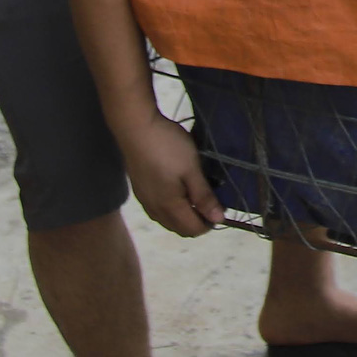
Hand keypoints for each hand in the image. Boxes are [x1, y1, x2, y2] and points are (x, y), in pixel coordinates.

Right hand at [122, 115, 224, 235]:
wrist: (135, 127)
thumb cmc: (167, 147)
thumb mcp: (192, 169)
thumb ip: (204, 196)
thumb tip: (218, 220)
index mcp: (169, 207)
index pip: (193, 229)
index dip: (210, 223)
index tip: (221, 208)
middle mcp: (155, 209)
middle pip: (179, 228)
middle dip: (197, 223)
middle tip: (211, 203)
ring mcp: (145, 200)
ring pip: (167, 220)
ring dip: (183, 217)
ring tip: (196, 197)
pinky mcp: (139, 190)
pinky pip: (158, 210)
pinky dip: (171, 209)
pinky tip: (177, 193)